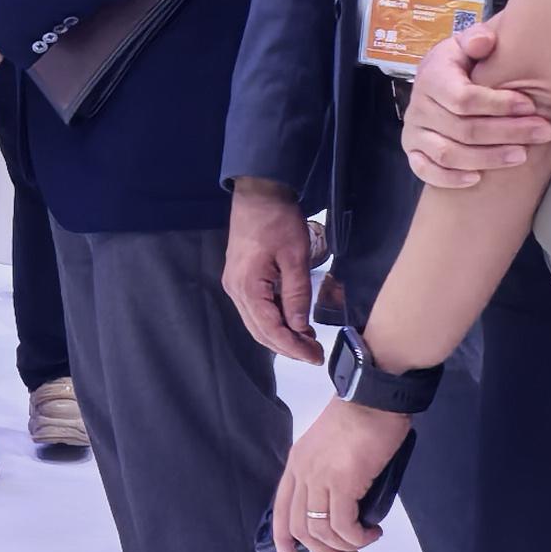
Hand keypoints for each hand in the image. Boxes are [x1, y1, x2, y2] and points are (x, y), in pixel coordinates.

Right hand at [222, 178, 325, 363]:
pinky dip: (273, 322)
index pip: (270, 329)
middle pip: (259, 331)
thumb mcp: (295, 257)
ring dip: (280, 337)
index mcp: (247, 286)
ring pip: (256, 323)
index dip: (293, 347)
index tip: (315, 357)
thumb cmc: (278, 221)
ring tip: (307, 343)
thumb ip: (297, 295)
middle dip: (287, 347)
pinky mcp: (239, 279)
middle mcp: (235, 290)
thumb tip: (301, 328)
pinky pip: (255, 310)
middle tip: (315, 356)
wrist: (258, 194)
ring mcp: (234, 285)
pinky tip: (292, 324)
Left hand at [267, 397, 409, 551]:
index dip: (283, 538)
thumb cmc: (362, 418)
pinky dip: (358, 537)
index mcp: (297, 463)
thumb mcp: (333, 447)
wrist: (375, 397)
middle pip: (300, 527)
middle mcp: (302, 473)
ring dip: (344, 547)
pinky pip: (344, 525)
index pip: (281, 508)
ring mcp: (320, 478)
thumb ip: (330, 473)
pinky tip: (372, 531)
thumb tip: (345, 504)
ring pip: (321, 530)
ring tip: (366, 542)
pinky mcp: (343, 482)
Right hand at [403, 16, 550, 190]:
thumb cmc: (462, 65)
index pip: (463, 97)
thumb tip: (484, 42)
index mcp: (432, 77)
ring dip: (488, 157)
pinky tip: (478, 179)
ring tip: (522, 156)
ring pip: (448, 153)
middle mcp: (418, 106)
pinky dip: (449, 178)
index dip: (498, 104)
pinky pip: (425, 171)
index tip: (531, 105)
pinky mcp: (413, 153)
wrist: (437, 83)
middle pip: (462, 128)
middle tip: (544, 132)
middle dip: (507, 132)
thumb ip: (476, 39)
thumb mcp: (466, 45)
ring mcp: (414, 132)